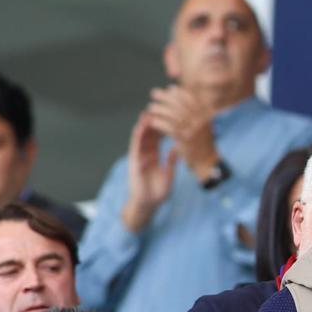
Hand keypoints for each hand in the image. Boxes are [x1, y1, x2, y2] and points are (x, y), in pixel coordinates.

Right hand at [122, 112, 177, 231]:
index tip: (168, 115)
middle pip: (149, 134)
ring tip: (148, 112)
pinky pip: (135, 146)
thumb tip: (177, 148)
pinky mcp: (134, 162)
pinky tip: (140, 126)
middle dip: (153, 121)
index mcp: (154, 156)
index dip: (162, 126)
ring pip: (141, 137)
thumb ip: (171, 161)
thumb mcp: (169, 174)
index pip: (158, 138)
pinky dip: (138, 136)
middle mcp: (145, 154)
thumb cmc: (159, 192)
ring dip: (144, 125)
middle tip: (158, 107)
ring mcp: (139, 157)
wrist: (148, 204)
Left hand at [147, 85, 219, 181]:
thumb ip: (196, 110)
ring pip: (172, 114)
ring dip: (159, 109)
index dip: (179, 91)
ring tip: (151, 107)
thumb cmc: (202, 140)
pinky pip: (169, 128)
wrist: (207, 160)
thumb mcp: (204, 122)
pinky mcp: (184, 139)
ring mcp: (193, 129)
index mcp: (205, 113)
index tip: (169, 88)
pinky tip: (153, 121)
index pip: (191, 97)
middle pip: (180, 103)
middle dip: (165, 96)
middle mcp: (200, 119)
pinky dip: (159, 122)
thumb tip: (180, 94)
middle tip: (154, 93)